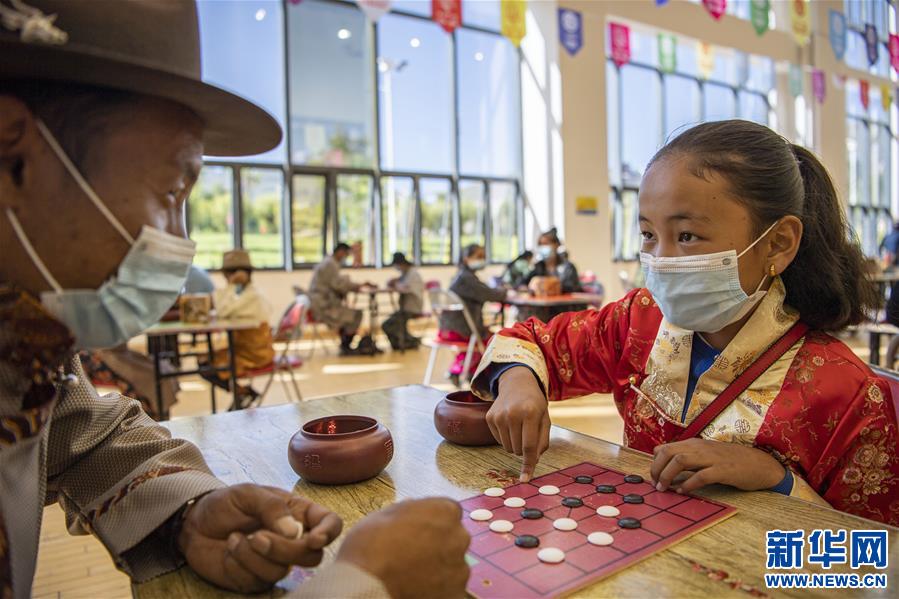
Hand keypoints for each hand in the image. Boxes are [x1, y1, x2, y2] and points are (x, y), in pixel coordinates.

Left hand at [178, 484, 342, 592]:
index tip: (314, 539)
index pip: (330, 524)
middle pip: (311, 556)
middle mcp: (293, 539)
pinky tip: (229, 550)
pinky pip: (258, 582)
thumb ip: (272, 508)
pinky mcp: (256, 579)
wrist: (195, 523)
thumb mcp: (248, 493)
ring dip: (255, 557)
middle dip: (285, 550)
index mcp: (299, 514)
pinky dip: (240, 566)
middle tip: (256, 537)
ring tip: (235, 539)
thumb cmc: (226, 503)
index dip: (329, 533)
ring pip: (283, 571)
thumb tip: (293, 532)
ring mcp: (275, 562)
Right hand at [337, 498, 469, 598]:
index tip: (420, 531)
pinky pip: (451, 590)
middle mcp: (459, 537)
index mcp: (445, 511)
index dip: (433, 522)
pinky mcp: (456, 594)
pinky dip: (438, 591)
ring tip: (413, 576)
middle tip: (415, 555)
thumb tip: (413, 508)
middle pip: (454, 539)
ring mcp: (460, 568)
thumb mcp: (385, 515)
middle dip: (439, 545)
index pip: (449, 512)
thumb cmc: (371, 546)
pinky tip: (418, 590)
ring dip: (440, 570)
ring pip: (454, 567)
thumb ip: (409, 510)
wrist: (367, 584)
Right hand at [486, 366, 550, 481]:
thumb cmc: (535, 404)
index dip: (528, 464)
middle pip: (517, 449)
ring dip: (515, 444)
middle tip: (528, 433)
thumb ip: (542, 442)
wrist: (517, 384)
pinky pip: (498, 440)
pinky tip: (510, 424)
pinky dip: (506, 438)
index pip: (528, 446)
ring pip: (507, 447)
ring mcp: (498, 415)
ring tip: (519, 428)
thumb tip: (533, 462)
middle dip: (524, 449)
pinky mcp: (489, 417)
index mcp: (530, 413)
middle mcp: (512, 413)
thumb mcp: (545, 420)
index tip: (525, 479)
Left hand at [650, 438, 785, 493]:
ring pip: (680, 460)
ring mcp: (712, 458)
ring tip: (664, 488)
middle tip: (655, 483)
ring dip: (668, 475)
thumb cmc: (731, 461)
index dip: (655, 462)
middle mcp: (701, 448)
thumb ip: (687, 457)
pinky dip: (688, 484)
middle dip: (656, 468)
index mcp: (695, 444)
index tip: (653, 476)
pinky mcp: (723, 471)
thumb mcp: (706, 455)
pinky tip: (683, 491)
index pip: (665, 447)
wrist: (760, 464)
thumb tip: (664, 463)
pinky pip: (701, 476)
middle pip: (668, 452)